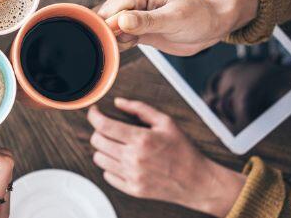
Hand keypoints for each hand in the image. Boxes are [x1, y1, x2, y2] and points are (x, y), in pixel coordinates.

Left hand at [87, 98, 245, 216]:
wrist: (196, 181)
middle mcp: (134, 158)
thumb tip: (118, 102)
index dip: (94, 116)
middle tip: (108, 129)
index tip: (94, 112)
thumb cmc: (182, 150)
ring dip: (103, 149)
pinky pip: (107, 175)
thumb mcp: (166, 122)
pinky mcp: (132, 189)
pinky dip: (110, 166)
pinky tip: (122, 161)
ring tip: (116, 145)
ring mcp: (132, 175)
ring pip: (99, 158)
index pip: (104, 125)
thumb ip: (140, 109)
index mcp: (142, 139)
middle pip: (97, 141)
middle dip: (99, 131)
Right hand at [96, 0, 258, 55]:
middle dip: (108, 35)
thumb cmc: (198, 17)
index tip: (116, 41)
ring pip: (107, 29)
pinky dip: (118, 45)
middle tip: (126, 45)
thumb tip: (121, 20)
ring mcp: (130, 13)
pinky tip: (131, 46)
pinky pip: (116, 37)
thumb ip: (146, 21)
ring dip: (112, 41)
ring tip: (132, 44)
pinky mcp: (133, 27)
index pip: (110, 9)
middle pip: (103, 18)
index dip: (108, 27)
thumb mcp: (174, 19)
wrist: (211, 26)